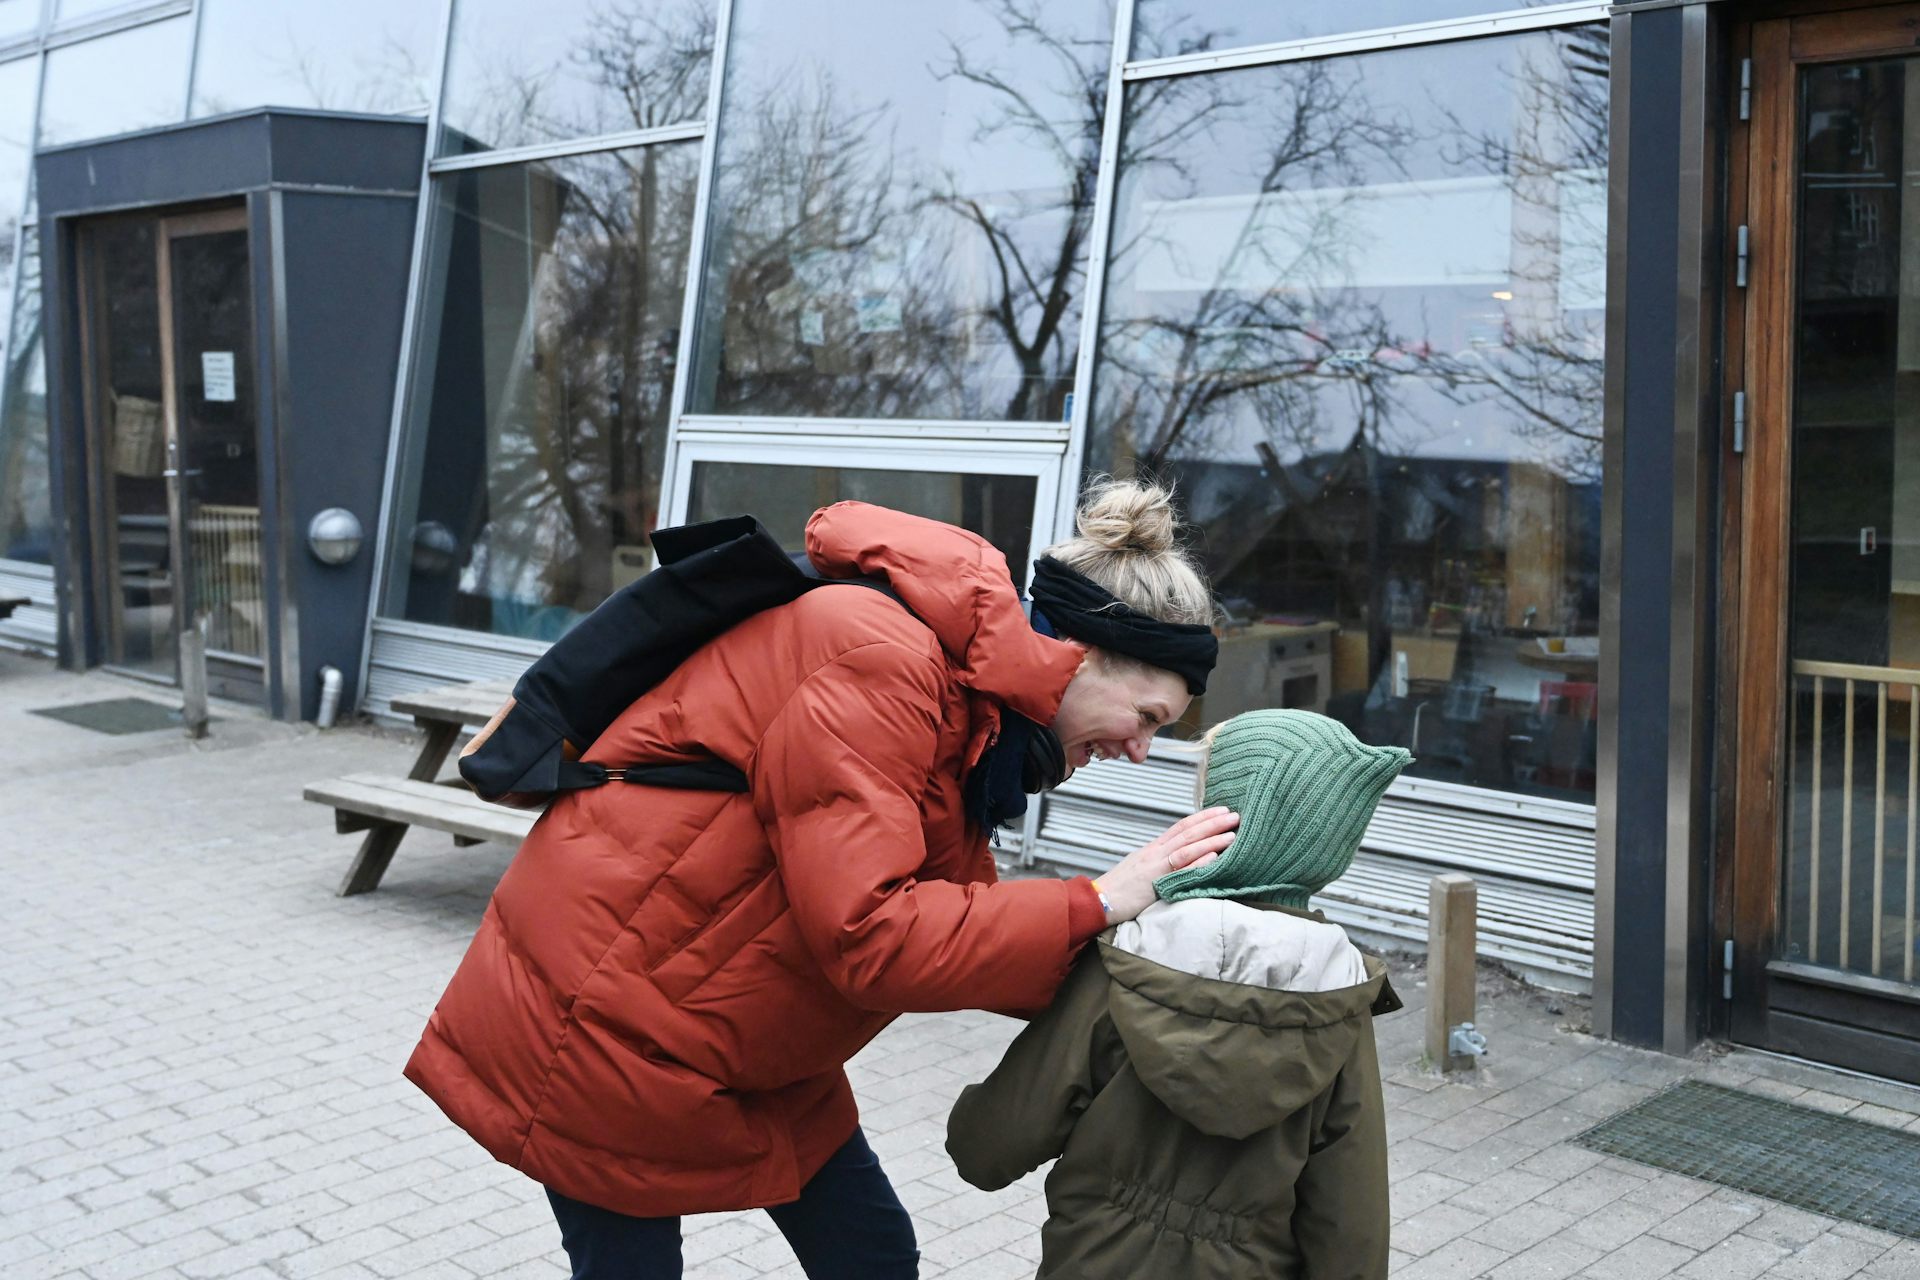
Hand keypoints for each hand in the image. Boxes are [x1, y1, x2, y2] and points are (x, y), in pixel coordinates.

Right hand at [1094, 806, 1238, 922]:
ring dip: (1212, 838)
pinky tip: (1215, 855)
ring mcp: (1156, 865)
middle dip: (1213, 822)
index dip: (1202, 817)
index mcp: (1154, 849)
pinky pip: (1180, 868)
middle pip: (1188, 831)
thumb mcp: (1142, 870)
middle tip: (1234, 815)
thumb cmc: (1120, 889)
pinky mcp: (1156, 880)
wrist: (1100, 900)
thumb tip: (1178, 861)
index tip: (1220, 811)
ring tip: (1232, 832)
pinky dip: (1198, 860)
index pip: (1181, 826)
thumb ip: (1160, 863)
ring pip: (1188, 846)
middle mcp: (1156, 852)